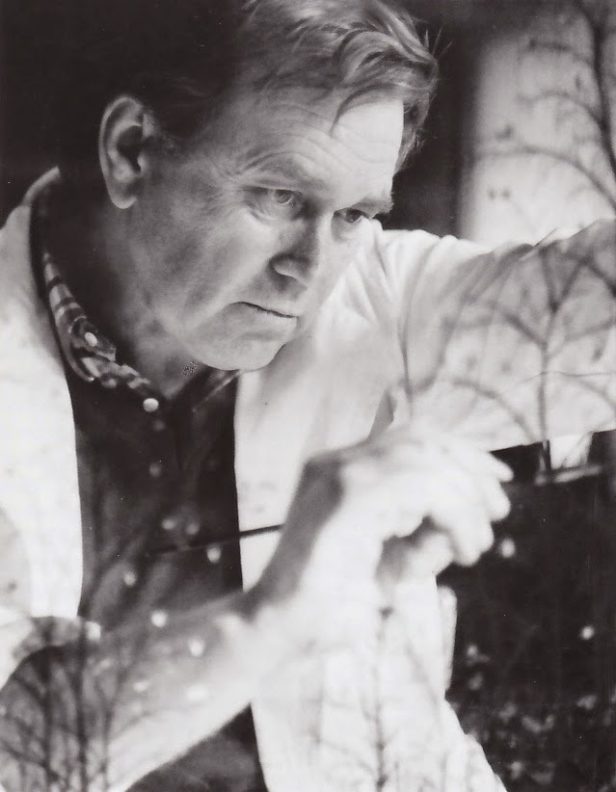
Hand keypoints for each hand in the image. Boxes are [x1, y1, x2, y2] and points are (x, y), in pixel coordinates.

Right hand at [254, 423, 510, 651]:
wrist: (279, 631)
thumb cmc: (334, 602)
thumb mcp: (395, 559)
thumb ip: (429, 530)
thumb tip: (477, 510)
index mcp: (342, 470)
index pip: (412, 436)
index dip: (462, 451)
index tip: (497, 481)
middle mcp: (337, 462)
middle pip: (423, 437)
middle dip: (472, 469)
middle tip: (498, 511)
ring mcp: (338, 475)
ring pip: (426, 459)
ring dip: (466, 498)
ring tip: (474, 544)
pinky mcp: (347, 498)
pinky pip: (422, 487)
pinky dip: (455, 515)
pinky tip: (460, 551)